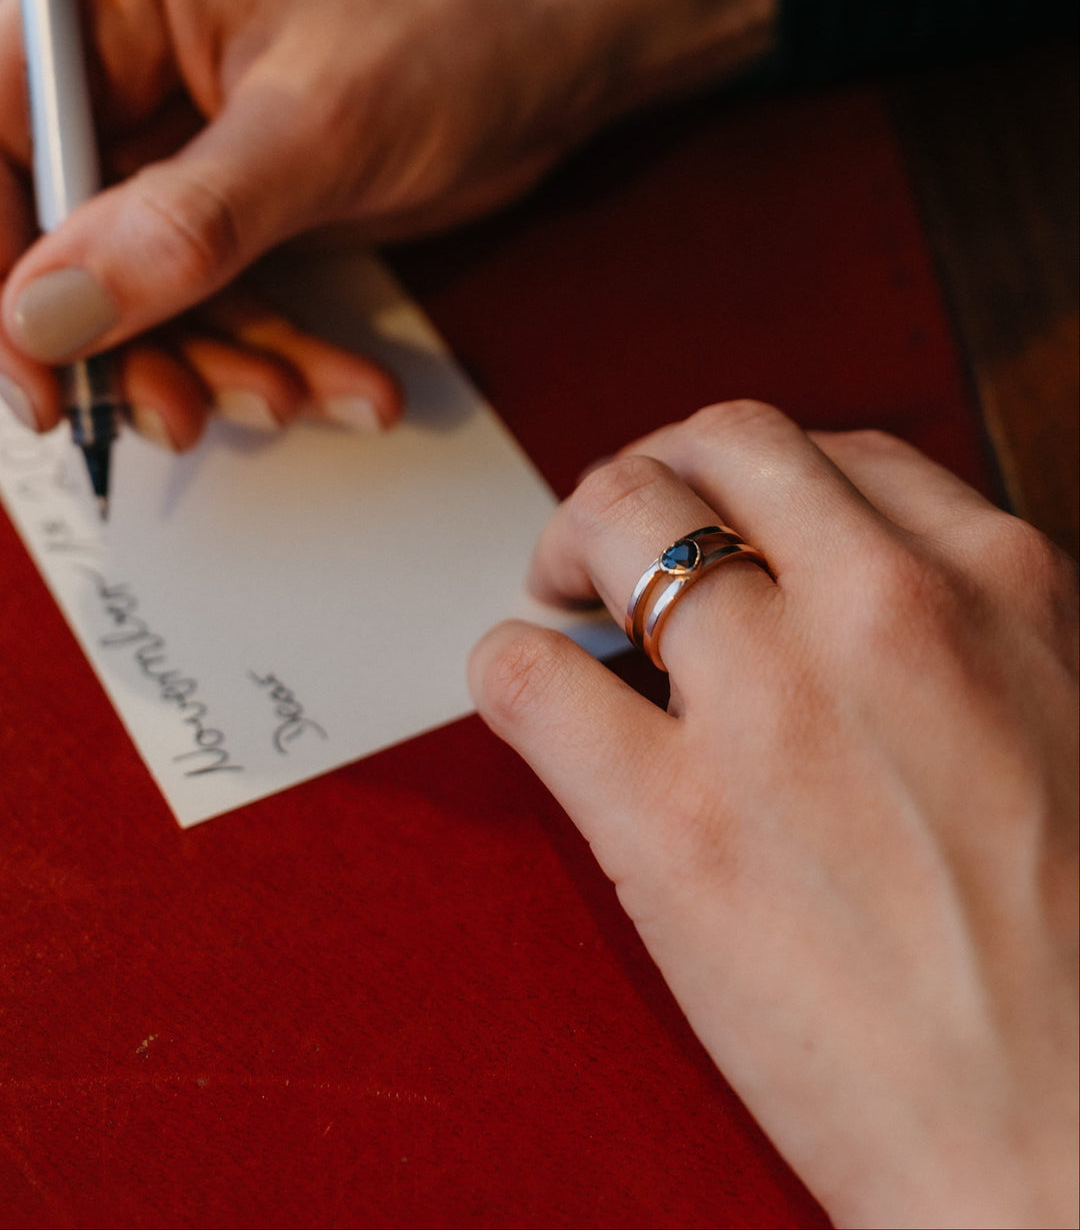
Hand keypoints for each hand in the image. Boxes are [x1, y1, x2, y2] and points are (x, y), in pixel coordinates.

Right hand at [0, 0, 772, 444]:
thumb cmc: (458, 22)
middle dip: (120, 336)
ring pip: (132, 282)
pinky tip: (338, 384)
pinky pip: (207, 293)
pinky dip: (264, 347)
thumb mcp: (320, 128)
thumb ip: (181, 226)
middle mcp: (118, 60)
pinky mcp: (231, 193)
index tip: (38, 376)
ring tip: (287, 396)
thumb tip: (43, 314)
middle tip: (180, 410)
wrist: (568, 38)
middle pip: (49, 228)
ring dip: (205, 358)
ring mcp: (175, 134)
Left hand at [469, 402, 1078, 1228]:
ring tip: (563, 596)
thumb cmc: (1071, 956)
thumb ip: (958, 631)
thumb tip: (820, 580)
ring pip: (616, 515)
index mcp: (999, 586)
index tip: (718, 521)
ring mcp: (774, 709)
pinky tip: (529, 697)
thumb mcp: (1059, 721)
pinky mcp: (672, 826)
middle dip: (649, 470)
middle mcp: (885, 614)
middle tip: (614, 535)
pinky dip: (508, 667)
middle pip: (715, 444)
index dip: (747, 481)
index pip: (829, 455)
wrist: (1068, 1154)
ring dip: (570, 543)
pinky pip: (531, 674)